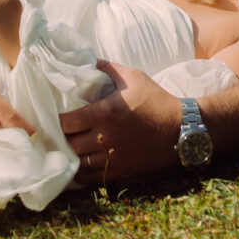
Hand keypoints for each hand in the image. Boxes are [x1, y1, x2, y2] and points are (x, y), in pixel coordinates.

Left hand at [59, 61, 182, 184]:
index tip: (55, 116)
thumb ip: (108, 68)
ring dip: (71, 156)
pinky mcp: (122, 172)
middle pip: (70, 144)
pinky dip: (83, 173)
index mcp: (105, 113)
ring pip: (79, 164)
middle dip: (61, 139)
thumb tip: (87, 59)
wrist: (183, 130)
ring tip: (67, 149)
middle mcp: (106, 138)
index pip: (67, 122)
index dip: (57, 120)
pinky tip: (79, 165)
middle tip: (57, 133)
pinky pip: (93, 178)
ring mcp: (114, 159)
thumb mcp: (133, 77)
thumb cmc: (157, 100)